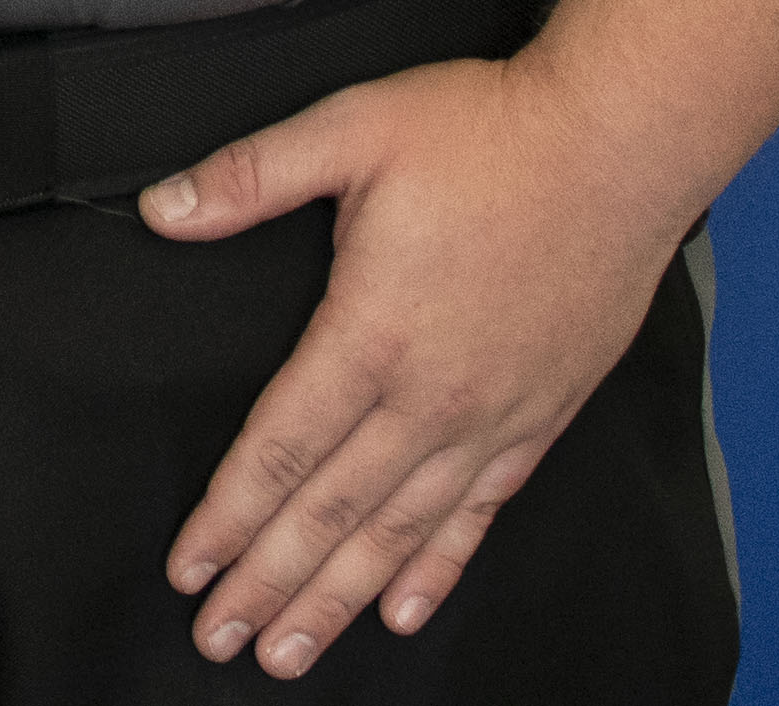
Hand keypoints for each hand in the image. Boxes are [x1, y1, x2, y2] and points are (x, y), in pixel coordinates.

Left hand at [143, 56, 696, 674]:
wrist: (616, 143)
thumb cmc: (486, 133)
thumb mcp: (348, 130)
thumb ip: (249, 177)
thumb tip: (161, 208)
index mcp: (371, 333)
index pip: (280, 449)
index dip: (228, 516)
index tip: (189, 567)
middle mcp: (431, 395)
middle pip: (331, 512)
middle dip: (268, 582)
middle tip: (219, 638)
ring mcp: (491, 415)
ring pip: (399, 532)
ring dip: (340, 597)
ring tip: (291, 649)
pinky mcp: (540, 417)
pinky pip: (477, 514)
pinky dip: (436, 567)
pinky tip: (403, 608)